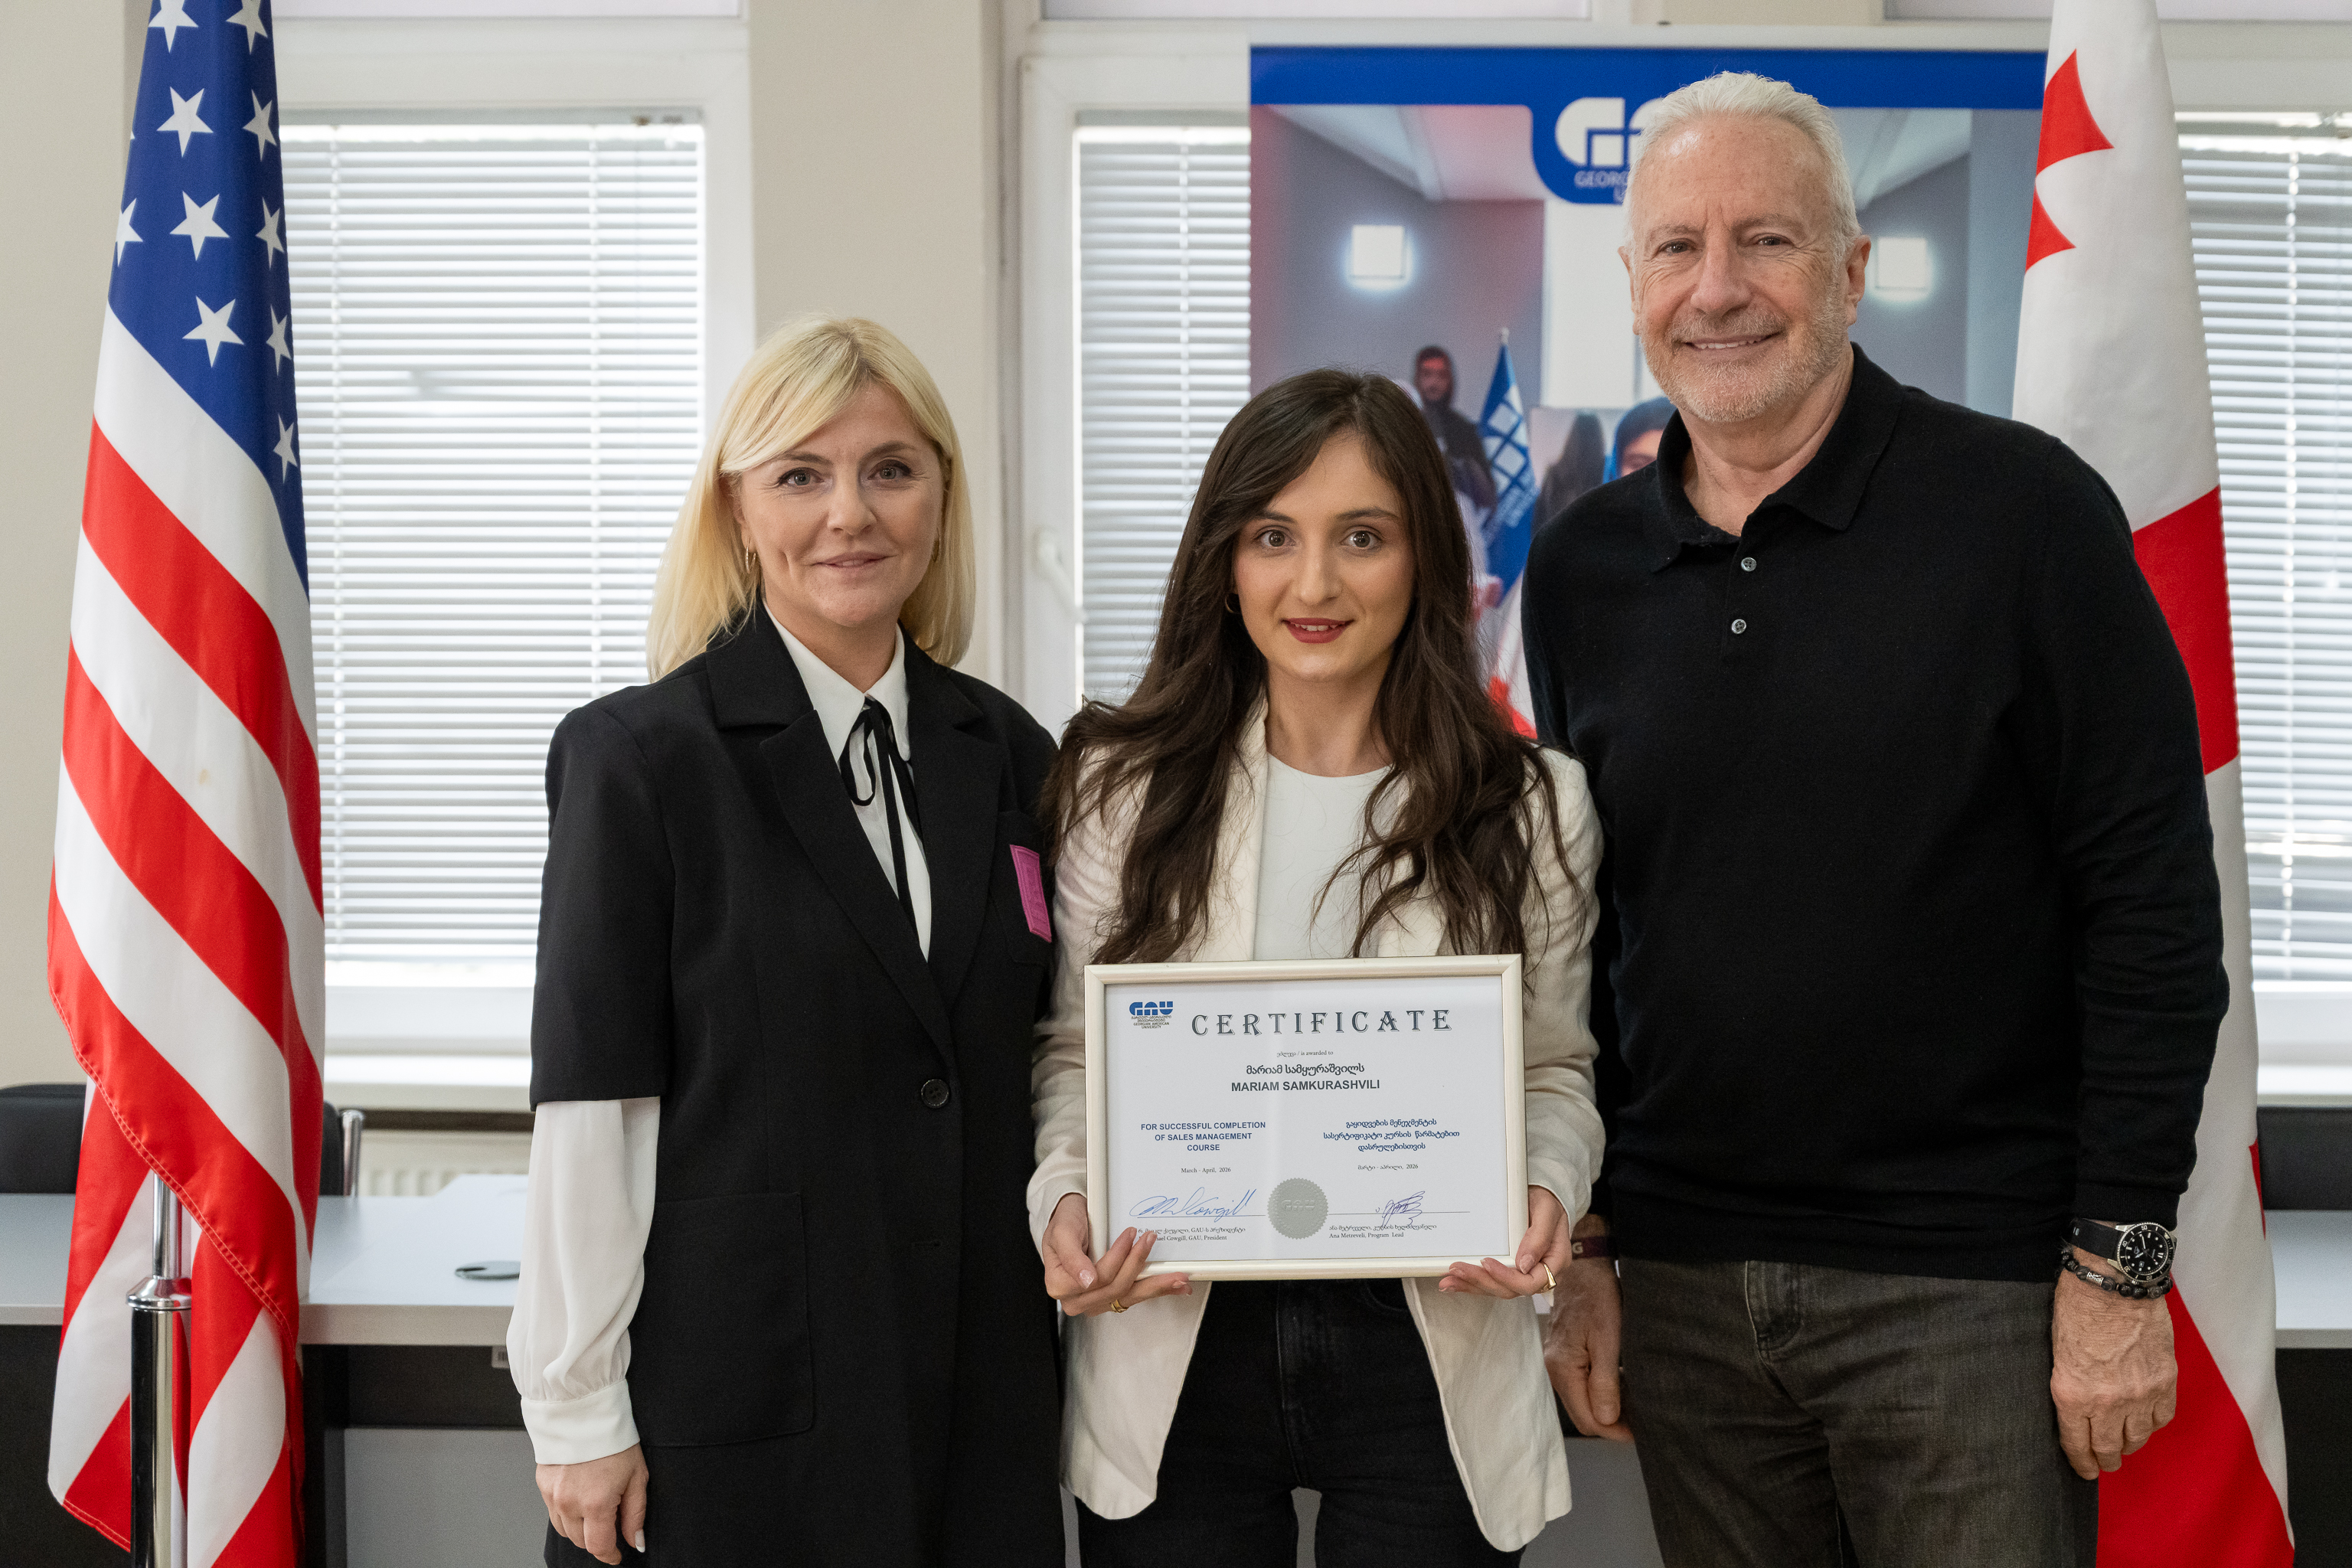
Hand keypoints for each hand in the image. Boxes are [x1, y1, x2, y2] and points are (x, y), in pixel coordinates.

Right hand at [536, 1445, 646, 1564]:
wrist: (585, 1412)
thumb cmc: (614, 1440)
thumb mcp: (637, 1477)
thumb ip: (635, 1514)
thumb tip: (635, 1541)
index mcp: (595, 1503)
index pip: (599, 1546)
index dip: (610, 1555)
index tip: (616, 1555)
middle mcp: (570, 1503)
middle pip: (580, 1541)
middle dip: (596, 1539)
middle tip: (610, 1522)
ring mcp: (553, 1495)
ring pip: (564, 1530)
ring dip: (580, 1528)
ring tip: (594, 1508)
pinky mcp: (543, 1485)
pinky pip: (553, 1511)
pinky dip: (566, 1512)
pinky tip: (579, 1496)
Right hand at [1040, 1191, 1191, 1316]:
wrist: (1070, 1219)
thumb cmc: (1065, 1222)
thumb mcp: (1062, 1233)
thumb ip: (1072, 1258)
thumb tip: (1087, 1281)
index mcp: (1061, 1286)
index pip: (1096, 1278)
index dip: (1116, 1257)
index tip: (1129, 1234)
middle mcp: (1078, 1299)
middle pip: (1115, 1289)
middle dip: (1137, 1265)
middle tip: (1152, 1240)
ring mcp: (1096, 1300)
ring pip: (1129, 1297)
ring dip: (1156, 1286)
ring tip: (1178, 1277)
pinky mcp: (1112, 1296)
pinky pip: (1134, 1296)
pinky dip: (1156, 1290)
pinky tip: (1175, 1287)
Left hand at [1439, 1185, 1571, 1299]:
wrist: (1544, 1196)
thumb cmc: (1548, 1202)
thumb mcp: (1547, 1211)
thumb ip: (1539, 1237)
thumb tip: (1523, 1265)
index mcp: (1554, 1262)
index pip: (1530, 1282)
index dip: (1507, 1277)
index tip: (1486, 1262)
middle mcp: (1540, 1273)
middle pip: (1510, 1289)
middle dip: (1481, 1281)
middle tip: (1457, 1269)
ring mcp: (1524, 1274)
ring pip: (1497, 1288)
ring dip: (1471, 1285)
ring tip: (1448, 1280)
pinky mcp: (1510, 1270)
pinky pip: (1492, 1281)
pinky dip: (1472, 1282)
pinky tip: (1455, 1282)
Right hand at [1542, 1215, 1631, 1441]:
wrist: (1584, 1263)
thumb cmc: (1598, 1296)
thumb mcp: (1607, 1339)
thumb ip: (1604, 1382)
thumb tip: (1606, 1420)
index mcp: (1563, 1368)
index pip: (1587, 1419)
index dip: (1615, 1431)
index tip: (1642, 1432)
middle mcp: (1556, 1368)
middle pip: (1582, 1413)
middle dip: (1611, 1423)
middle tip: (1643, 1422)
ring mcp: (1558, 1359)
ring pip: (1582, 1399)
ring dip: (1608, 1407)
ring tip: (1637, 1404)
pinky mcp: (1566, 1350)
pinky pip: (1582, 1382)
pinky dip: (1602, 1390)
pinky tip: (1622, 1384)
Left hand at [2051, 1258, 2176, 1478]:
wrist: (2112, 1283)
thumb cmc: (2075, 1309)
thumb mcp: (2056, 1353)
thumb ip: (2069, 1387)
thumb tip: (2076, 1412)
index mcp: (2071, 1394)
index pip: (2077, 1442)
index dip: (2081, 1462)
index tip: (2084, 1470)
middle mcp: (2107, 1401)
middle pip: (2109, 1447)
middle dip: (2106, 1459)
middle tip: (2105, 1463)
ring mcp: (2140, 1393)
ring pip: (2138, 1437)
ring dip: (2130, 1443)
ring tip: (2125, 1443)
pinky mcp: (2165, 1381)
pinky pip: (2163, 1417)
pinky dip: (2154, 1423)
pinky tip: (2146, 1420)